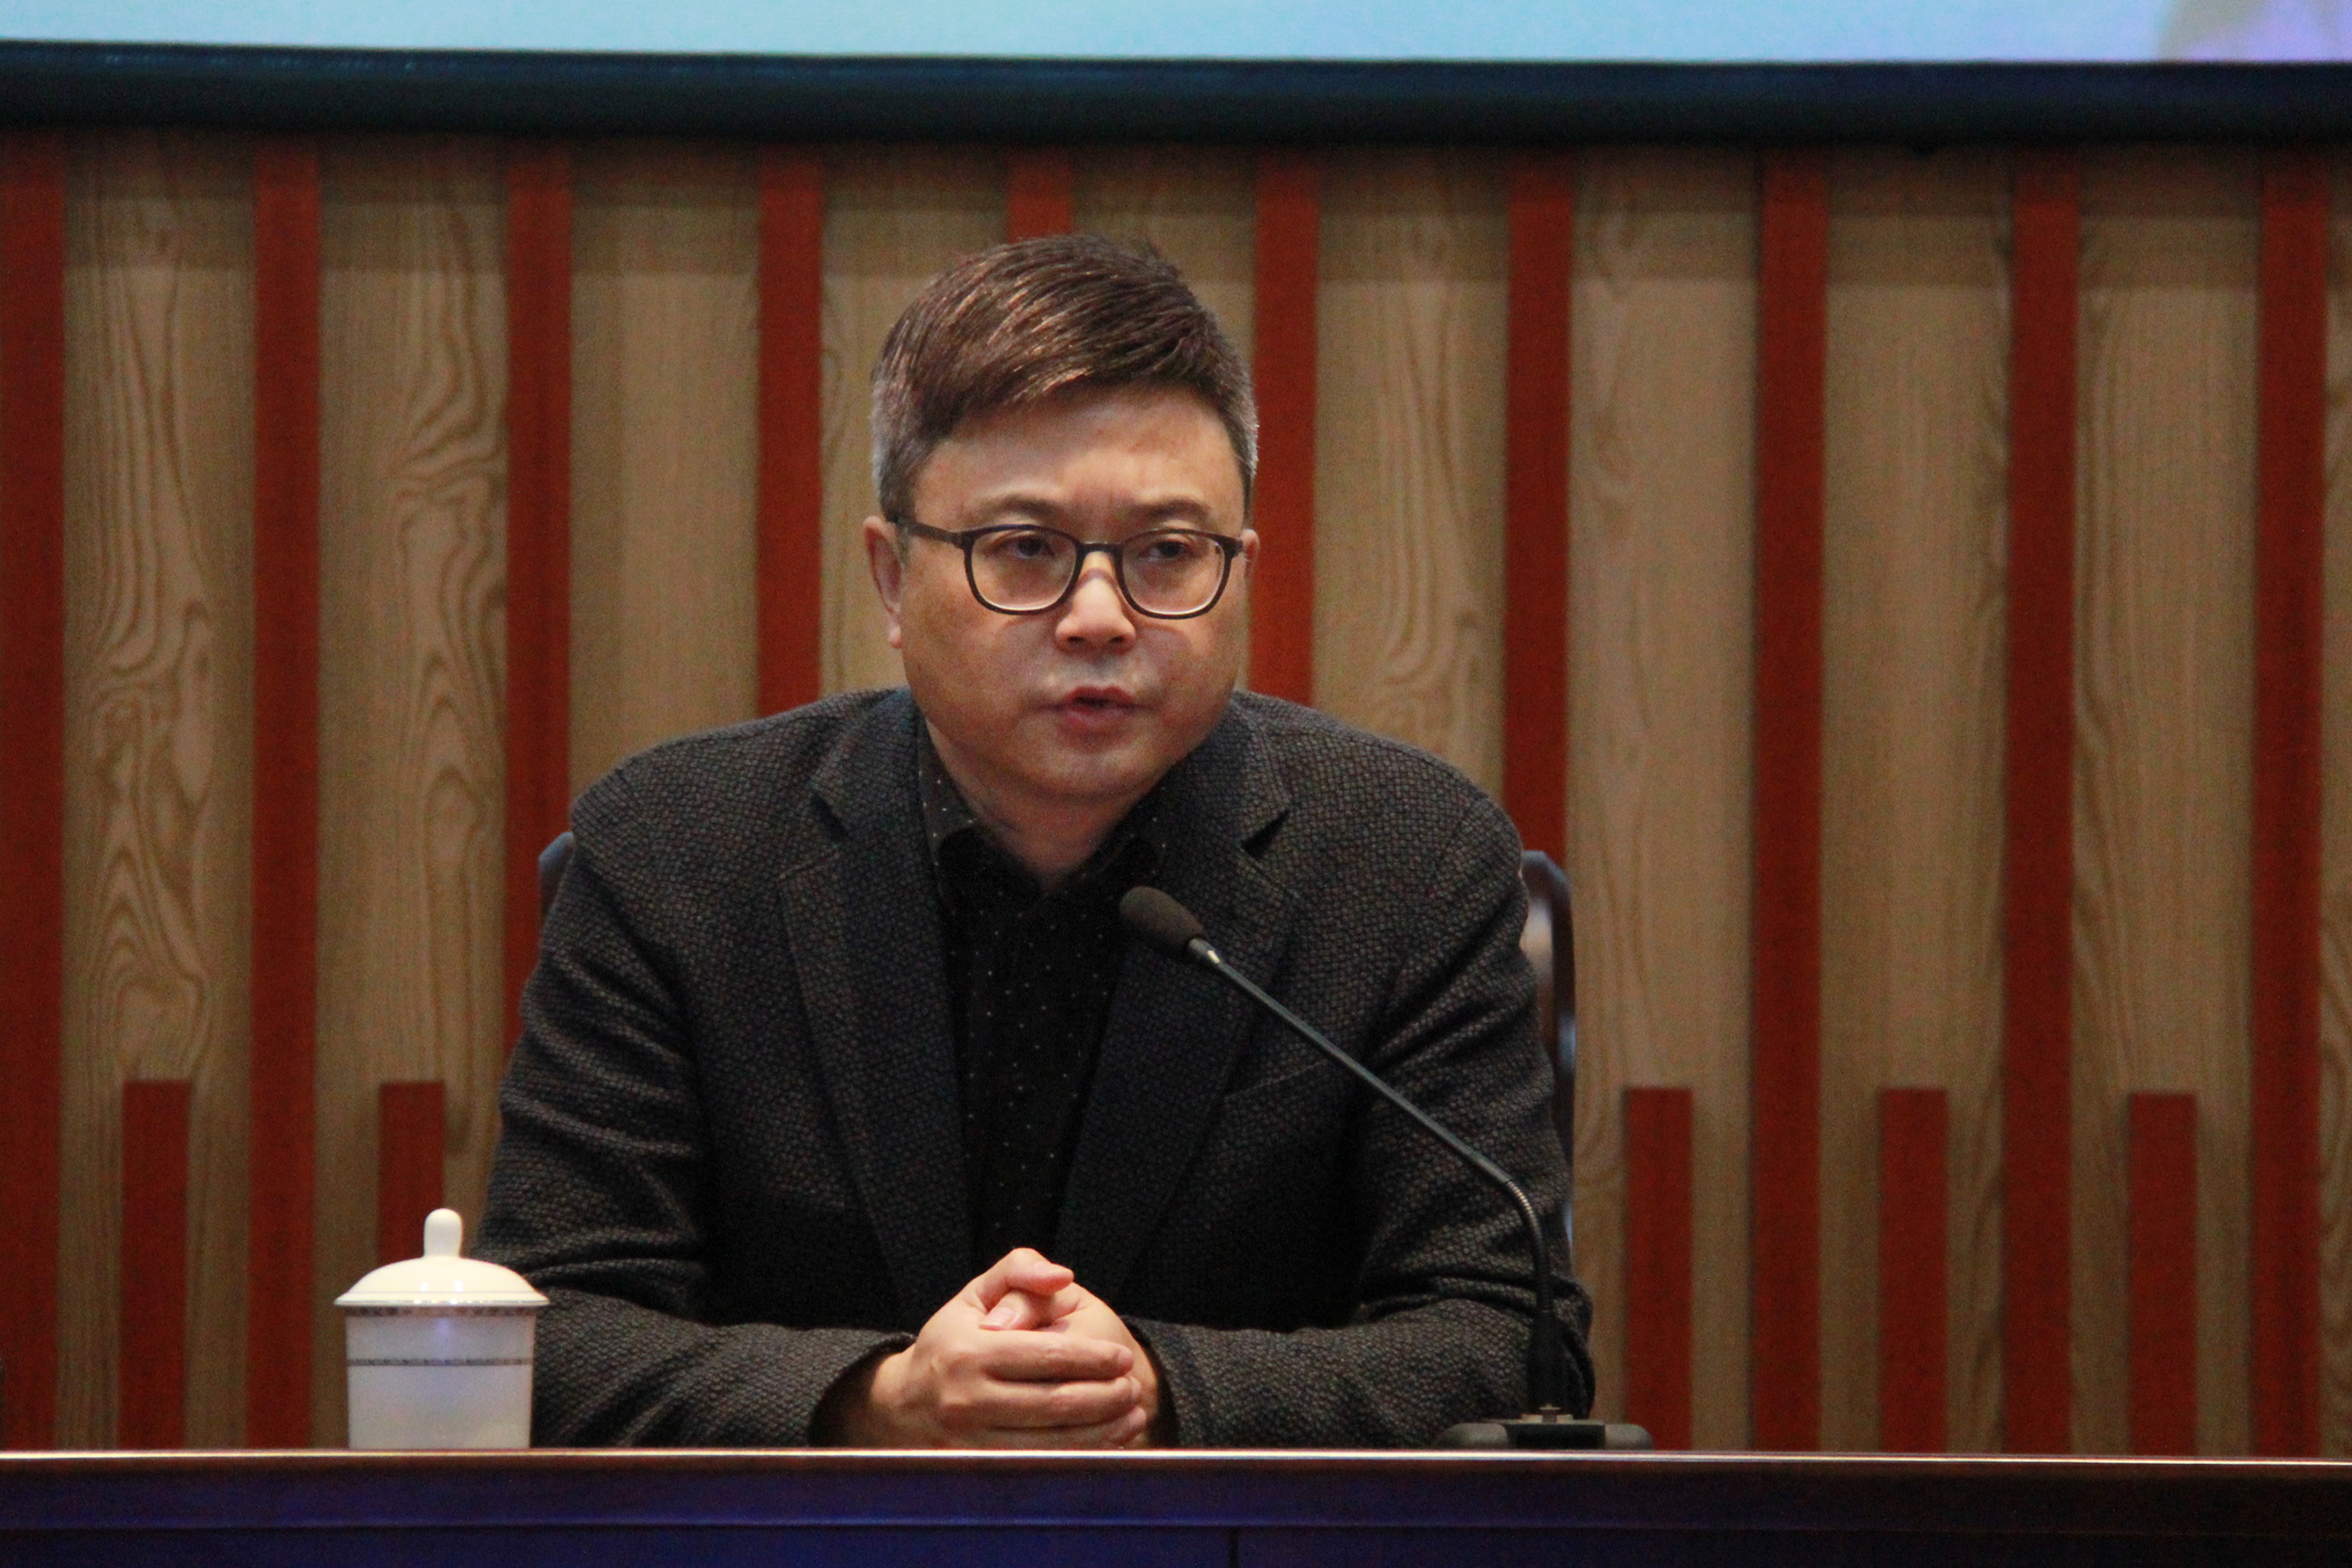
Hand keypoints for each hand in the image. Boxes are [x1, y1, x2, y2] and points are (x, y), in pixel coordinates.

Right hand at [825, 1248, 1147, 1446]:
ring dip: (1103, 1431)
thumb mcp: (975, 1294)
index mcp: (970, 1352)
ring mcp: (972, 1442)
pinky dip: (1081, 1456)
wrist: (902, 1405)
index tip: (1122, 1357)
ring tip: (1131, 1414)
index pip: (1048, 1356)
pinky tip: (1107, 1441)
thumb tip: (1062, 1275)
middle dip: (1106, 1397)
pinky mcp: (979, 1471)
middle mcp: (968, 1400)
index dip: (1093, 1358)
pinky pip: (1042, 1468)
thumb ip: (1019, 1269)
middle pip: (1056, 1403)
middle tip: (1133, 1386)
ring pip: (1054, 1443)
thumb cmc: (950, 1343)